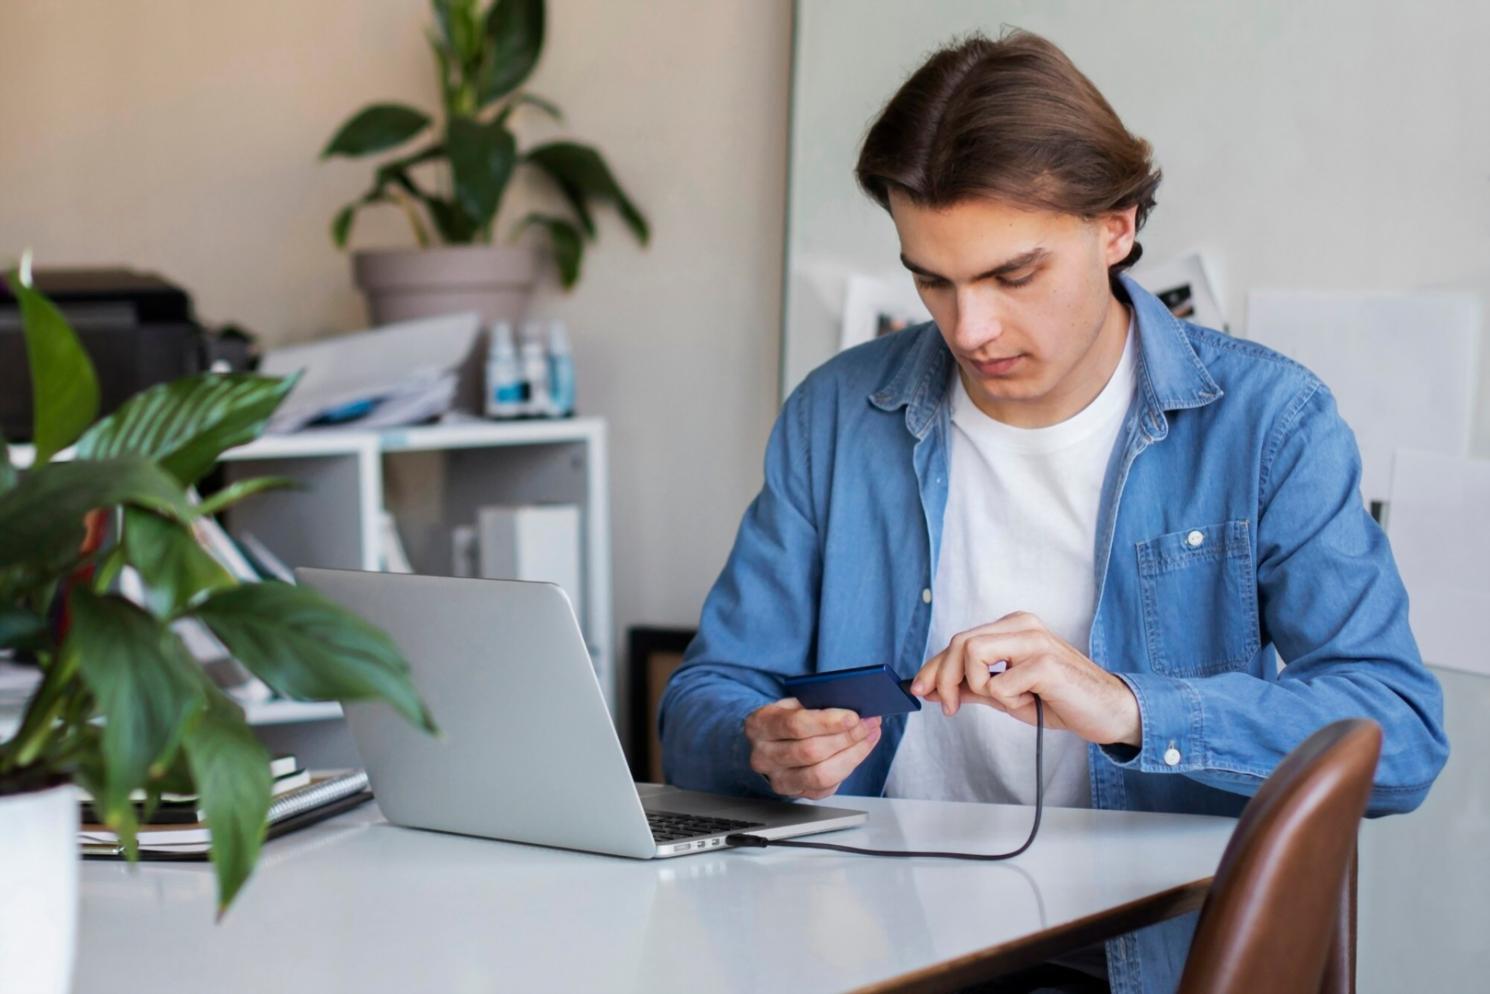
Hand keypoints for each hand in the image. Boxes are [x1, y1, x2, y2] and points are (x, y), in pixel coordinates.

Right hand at [744, 698, 882, 798]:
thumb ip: (819, 703)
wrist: (773, 741)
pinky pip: (826, 787)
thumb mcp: (795, 702)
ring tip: (868, 737)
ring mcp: (777, 779)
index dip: (827, 722)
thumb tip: (855, 705)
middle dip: (846, 737)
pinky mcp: (794, 793)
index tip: (853, 716)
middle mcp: (763, 756)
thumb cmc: (788, 718)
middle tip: (868, 724)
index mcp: (759, 725)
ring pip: (820, 775)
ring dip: (852, 755)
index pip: (795, 725)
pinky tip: (859, 751)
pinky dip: (848, 768)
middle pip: (810, 752)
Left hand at [909, 611, 1141, 747]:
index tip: (919, 690)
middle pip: (960, 643)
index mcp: (1012, 627)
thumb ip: (975, 687)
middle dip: (944, 678)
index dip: (934, 667)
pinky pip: (1000, 684)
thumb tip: (937, 689)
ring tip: (1008, 700)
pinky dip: (1008, 701)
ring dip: (979, 687)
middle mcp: (1022, 625)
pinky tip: (1032, 702)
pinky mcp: (1045, 662)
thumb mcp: (1008, 695)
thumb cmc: (1060, 700)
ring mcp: (1035, 640)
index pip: (959, 641)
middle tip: (949, 708)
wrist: (1110, 712)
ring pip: (973, 653)